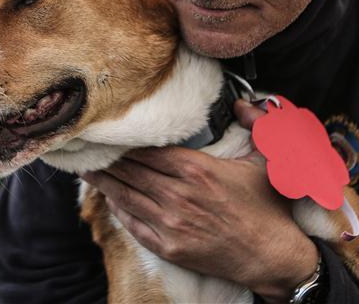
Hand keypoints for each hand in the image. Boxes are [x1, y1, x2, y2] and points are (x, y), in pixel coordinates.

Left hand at [81, 99, 317, 301]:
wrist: (272, 256)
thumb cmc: (268, 206)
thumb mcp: (266, 160)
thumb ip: (255, 125)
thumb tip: (242, 102)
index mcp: (197, 169)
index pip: (148, 150)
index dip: (125, 142)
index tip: (108, 133)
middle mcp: (178, 194)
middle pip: (130, 170)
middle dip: (107, 158)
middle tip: (87, 147)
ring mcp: (171, 223)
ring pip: (125, 196)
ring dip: (103, 182)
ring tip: (85, 169)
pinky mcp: (169, 247)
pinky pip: (134, 225)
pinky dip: (118, 210)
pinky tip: (110, 199)